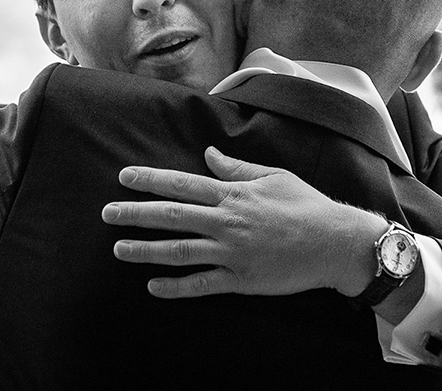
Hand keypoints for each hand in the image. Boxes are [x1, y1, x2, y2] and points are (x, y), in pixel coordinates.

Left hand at [102, 146, 385, 298]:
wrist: (334, 242)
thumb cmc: (306, 205)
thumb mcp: (274, 176)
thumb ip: (237, 168)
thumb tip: (209, 155)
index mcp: (234, 194)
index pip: (183, 184)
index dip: (150, 180)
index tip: (124, 177)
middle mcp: (227, 222)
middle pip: (172, 216)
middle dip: (135, 214)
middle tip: (107, 212)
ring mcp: (231, 253)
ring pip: (178, 251)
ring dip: (145, 250)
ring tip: (118, 249)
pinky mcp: (240, 280)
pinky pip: (200, 284)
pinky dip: (175, 286)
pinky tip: (153, 286)